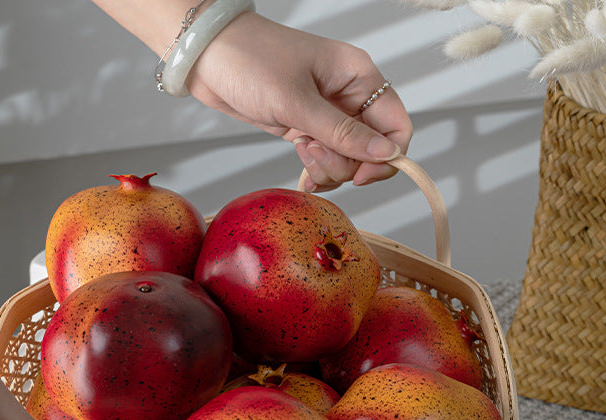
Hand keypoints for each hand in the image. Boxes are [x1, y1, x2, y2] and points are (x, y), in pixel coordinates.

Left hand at [189, 12, 412, 189]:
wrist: (209, 57)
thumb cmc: (251, 61)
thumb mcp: (297, 102)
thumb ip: (342, 133)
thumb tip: (386, 154)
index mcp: (358, 77)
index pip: (397, 126)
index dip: (387, 157)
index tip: (360, 176)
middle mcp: (348, 96)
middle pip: (371, 150)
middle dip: (347, 165)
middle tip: (313, 155)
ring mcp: (327, 114)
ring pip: (347, 159)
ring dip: (328, 169)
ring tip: (302, 153)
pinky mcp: (305, 127)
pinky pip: (325, 159)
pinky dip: (316, 171)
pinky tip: (302, 169)